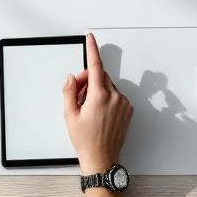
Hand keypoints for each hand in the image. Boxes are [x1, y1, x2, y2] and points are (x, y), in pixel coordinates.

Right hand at [63, 33, 132, 173]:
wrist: (102, 158)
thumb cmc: (86, 140)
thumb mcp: (69, 115)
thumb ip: (69, 92)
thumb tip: (72, 79)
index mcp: (99, 96)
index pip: (95, 66)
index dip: (92, 50)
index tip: (91, 39)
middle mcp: (114, 97)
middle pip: (99, 76)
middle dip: (87, 79)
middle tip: (78, 94)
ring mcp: (123, 104)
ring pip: (107, 85)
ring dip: (97, 89)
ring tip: (88, 108)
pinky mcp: (128, 110)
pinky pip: (115, 95)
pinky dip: (106, 97)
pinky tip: (98, 112)